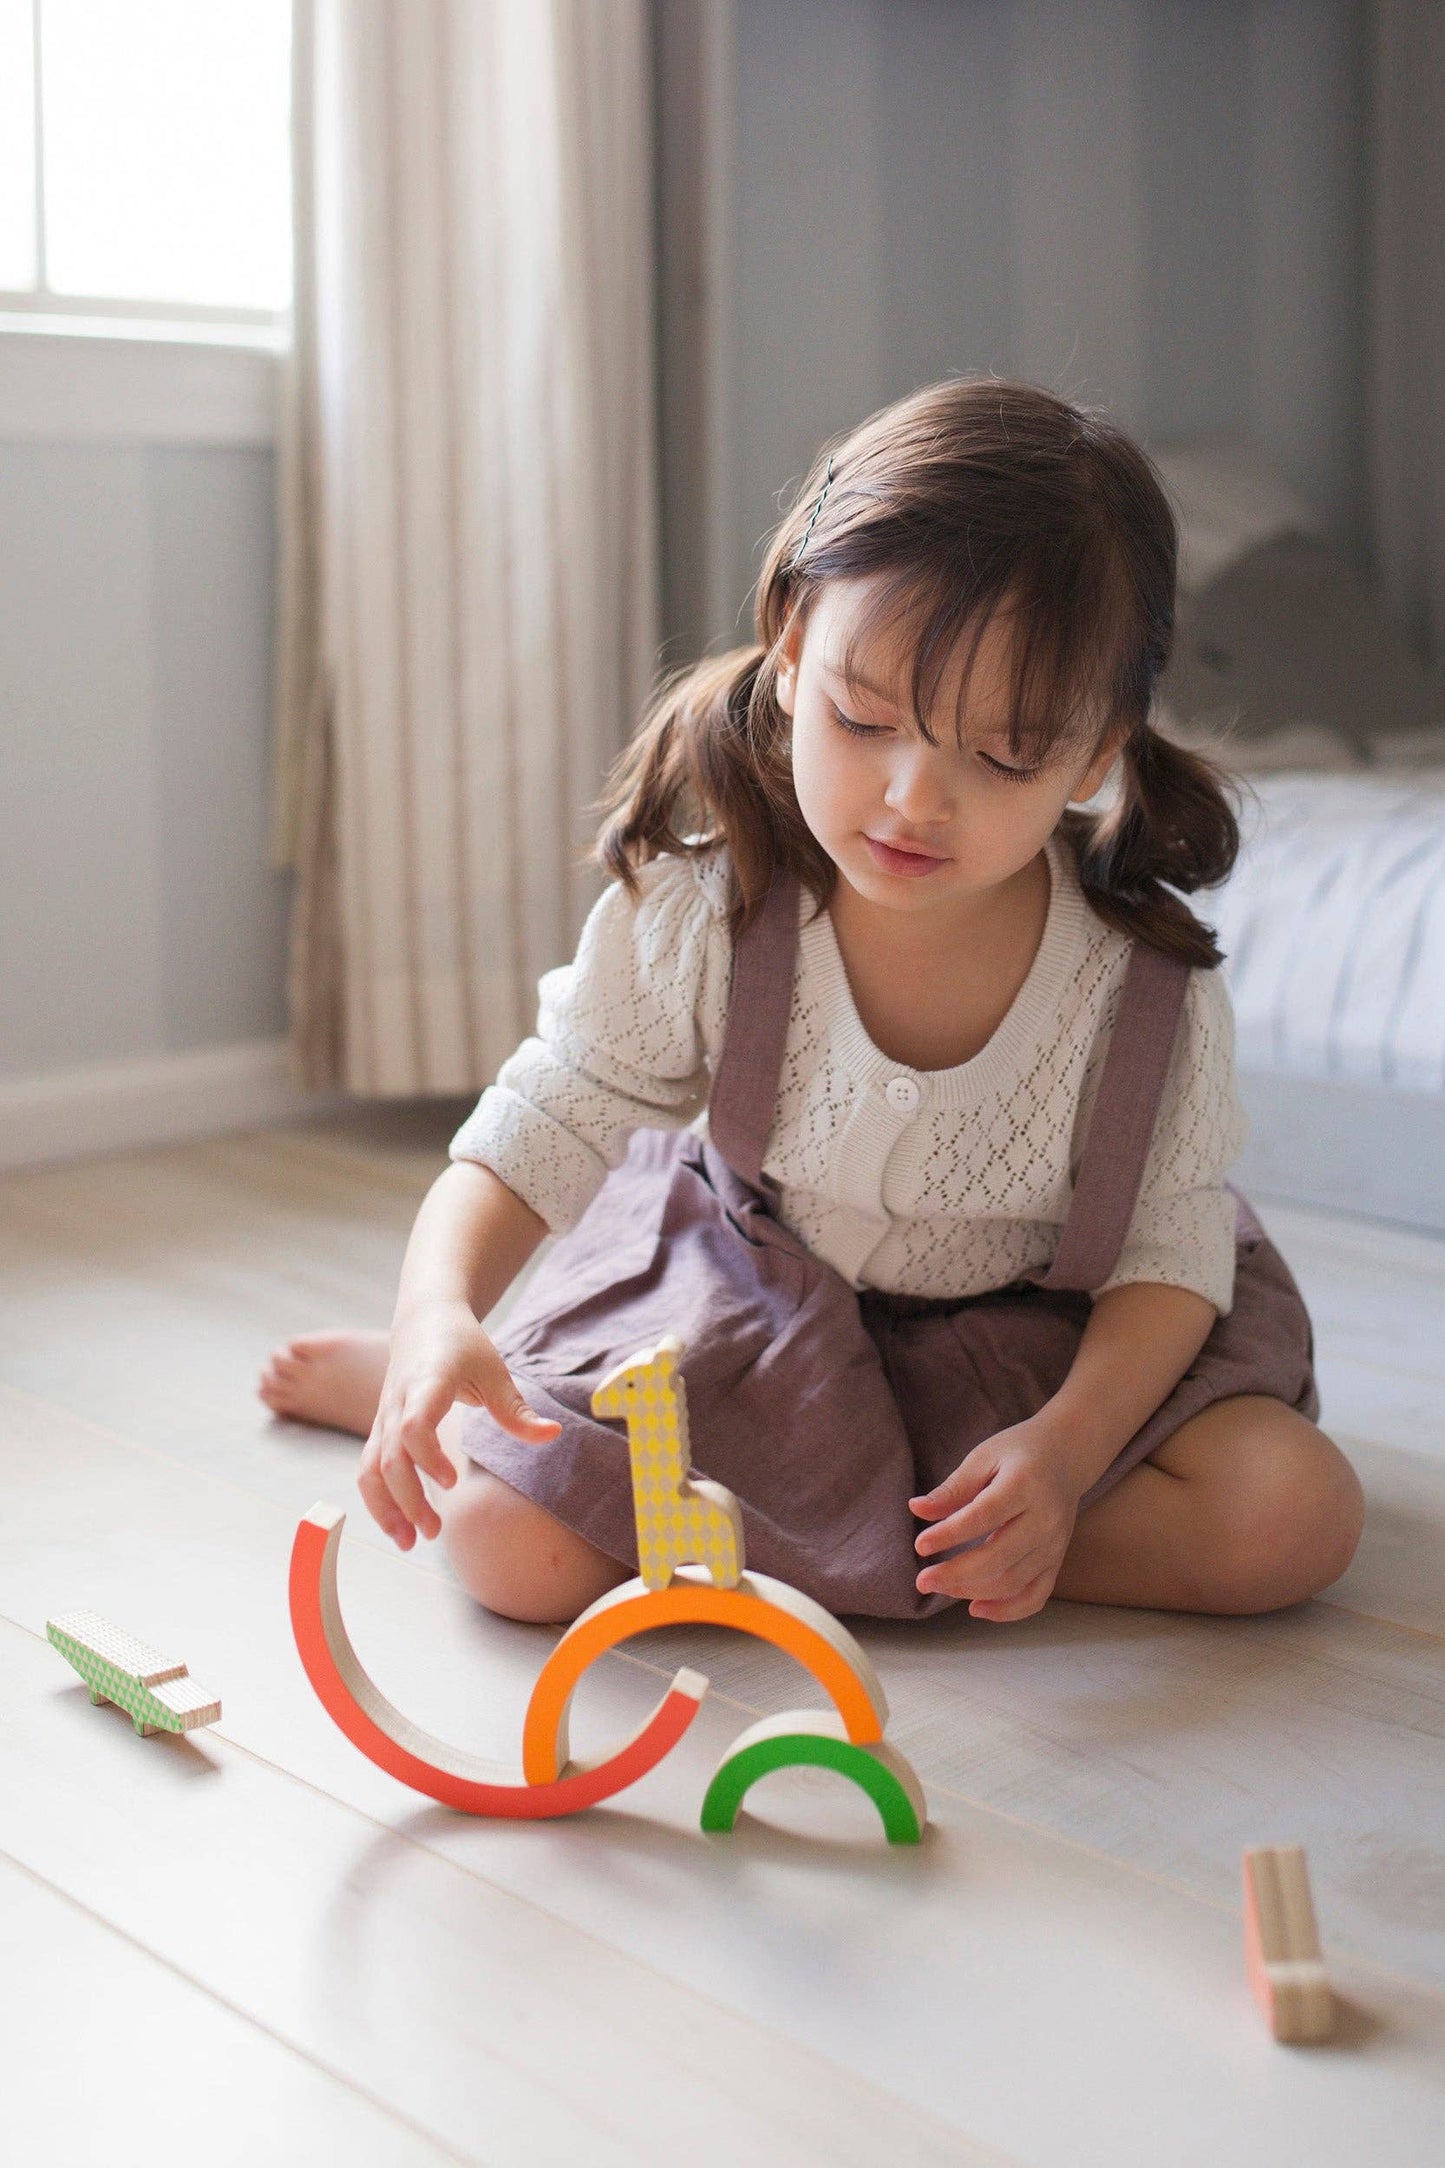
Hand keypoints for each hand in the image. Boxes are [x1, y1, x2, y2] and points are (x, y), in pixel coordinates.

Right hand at [359, 1299, 559, 1549]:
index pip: (412, 1427)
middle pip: (389, 1458)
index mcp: (427, 1384)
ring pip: (369, 1468)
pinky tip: (399, 1526)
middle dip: (407, 1500)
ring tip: (409, 1542)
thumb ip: (518, 1409)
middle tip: (435, 1531)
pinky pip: (368, 1469)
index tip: (451, 1483)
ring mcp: (383, 1417)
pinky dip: (379, 1500)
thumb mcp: (495, 1372)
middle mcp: (397, 1403)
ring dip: (385, 1508)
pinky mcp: (378, 1429)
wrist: (424, 1320)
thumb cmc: (463, 1346)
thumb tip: (554, 1435)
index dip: (427, 1459)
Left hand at [909, 1416, 1082, 1620]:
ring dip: (973, 1591)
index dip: (950, 1535)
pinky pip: (1036, 1595)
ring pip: (1014, 1580)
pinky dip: (1008, 1610)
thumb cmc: (1019, 1453)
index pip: (983, 1516)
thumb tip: (917, 1509)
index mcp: (1024, 1484)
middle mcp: (1045, 1518)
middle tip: (923, 1581)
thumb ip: (953, 1487)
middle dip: (957, 1574)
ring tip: (940, 1585)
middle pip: (999, 1556)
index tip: (920, 1545)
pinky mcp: (1057, 1560)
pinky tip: (976, 1608)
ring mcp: (1055, 1543)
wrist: (1067, 1456)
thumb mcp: (983, 1457)